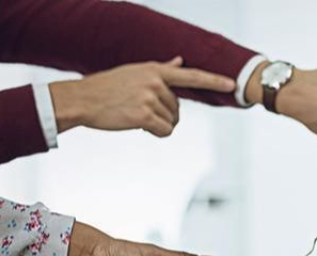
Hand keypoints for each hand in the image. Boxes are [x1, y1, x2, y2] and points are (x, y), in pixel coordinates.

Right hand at [50, 57, 235, 136]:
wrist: (84, 99)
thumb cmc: (108, 87)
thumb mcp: (136, 72)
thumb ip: (162, 69)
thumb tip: (180, 61)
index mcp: (155, 70)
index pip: (191, 75)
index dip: (213, 81)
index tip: (232, 84)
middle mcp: (155, 82)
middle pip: (178, 108)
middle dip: (165, 114)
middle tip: (141, 110)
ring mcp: (150, 98)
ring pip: (171, 121)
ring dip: (158, 124)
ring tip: (134, 114)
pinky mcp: (144, 115)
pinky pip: (165, 130)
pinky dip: (156, 132)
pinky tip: (139, 126)